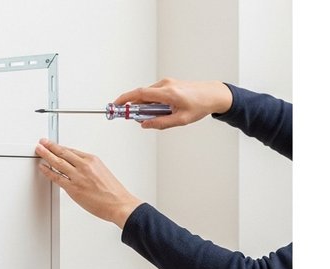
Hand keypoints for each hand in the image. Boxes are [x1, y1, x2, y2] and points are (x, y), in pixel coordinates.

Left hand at [35, 139, 141, 228]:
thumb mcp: (102, 172)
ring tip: (39, 150)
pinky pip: (56, 177)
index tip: (54, 144)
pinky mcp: (73, 188)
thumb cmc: (113, 192)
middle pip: (63, 153)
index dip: (60, 147)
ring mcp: (78, 176)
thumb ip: (88, 169)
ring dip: (46, 155)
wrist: (119, 203)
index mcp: (93, 160)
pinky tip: (42, 167)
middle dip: (50, 146)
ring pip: (57, 162)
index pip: (72, 151)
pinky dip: (47, 171)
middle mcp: (84, 166)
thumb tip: (77, 169)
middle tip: (42, 142)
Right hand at [113, 78, 232, 129]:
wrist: (213, 94)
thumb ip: (160, 123)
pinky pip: (154, 93)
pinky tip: (162, 110)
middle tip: (138, 119)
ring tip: (159, 115)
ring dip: (147, 106)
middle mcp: (165, 85)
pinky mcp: (168, 84)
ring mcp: (167, 83)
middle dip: (136, 108)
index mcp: (168, 93)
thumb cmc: (200, 105)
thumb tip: (144, 125)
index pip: (140, 94)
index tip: (116, 104)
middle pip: (142, 96)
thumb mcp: (181, 120)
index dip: (125, 99)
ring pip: (148, 96)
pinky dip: (153, 102)